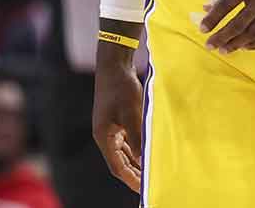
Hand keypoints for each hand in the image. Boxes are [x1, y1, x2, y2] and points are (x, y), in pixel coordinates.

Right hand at [91, 42, 143, 192]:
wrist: (114, 65)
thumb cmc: (121, 88)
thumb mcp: (132, 114)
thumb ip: (137, 138)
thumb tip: (144, 160)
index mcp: (104, 137)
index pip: (117, 167)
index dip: (130, 179)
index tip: (143, 190)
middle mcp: (105, 135)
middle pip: (119, 162)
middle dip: (133, 174)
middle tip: (149, 185)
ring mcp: (110, 128)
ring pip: (123, 153)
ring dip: (135, 162)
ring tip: (150, 172)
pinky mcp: (116, 121)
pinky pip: (126, 142)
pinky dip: (136, 150)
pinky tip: (146, 152)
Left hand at [199, 0, 254, 52]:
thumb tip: (209, 6)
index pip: (227, 3)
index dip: (213, 17)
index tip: (203, 28)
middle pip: (239, 22)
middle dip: (222, 36)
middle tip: (210, 45)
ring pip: (254, 32)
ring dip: (237, 43)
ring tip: (224, 49)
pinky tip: (245, 46)